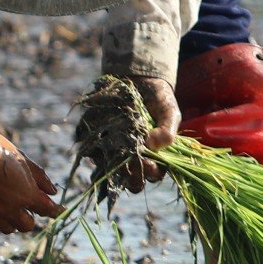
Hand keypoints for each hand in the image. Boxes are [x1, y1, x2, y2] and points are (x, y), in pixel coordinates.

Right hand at [0, 119, 59, 233]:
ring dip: (12, 221)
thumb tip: (52, 192)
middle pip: (27, 226)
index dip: (55, 211)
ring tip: (10, 207)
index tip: (59, 211)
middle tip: (28, 206)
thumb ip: (39, 178)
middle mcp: (9, 209)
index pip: (47, 210)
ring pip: (7, 229)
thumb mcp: (23, 159)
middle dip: (30, 217)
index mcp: (26, 195)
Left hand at [75, 75, 177, 191]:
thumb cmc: (158, 101)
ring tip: (114, 151)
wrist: (138, 83)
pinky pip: (93, 154)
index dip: (151, 172)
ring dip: (111, 166)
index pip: (154, 174)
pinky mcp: (98, 143)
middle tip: (131, 162)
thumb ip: (167, 129)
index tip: (149, 162)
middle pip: (130, 180)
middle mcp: (135, 159)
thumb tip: (153, 144)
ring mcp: (115, 153)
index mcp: (156, 157)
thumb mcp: (169, 112)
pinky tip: (102, 138)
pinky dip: (96, 150)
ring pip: (110, 171)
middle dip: (131, 176)